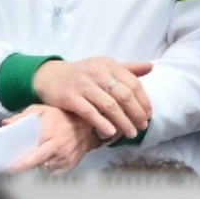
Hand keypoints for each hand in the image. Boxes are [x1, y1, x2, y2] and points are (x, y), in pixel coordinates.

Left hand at [4, 106, 98, 174]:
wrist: (89, 124)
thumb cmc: (63, 116)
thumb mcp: (43, 110)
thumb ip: (24, 116)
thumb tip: (6, 124)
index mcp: (49, 134)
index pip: (30, 155)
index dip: (18, 164)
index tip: (6, 170)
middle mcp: (57, 149)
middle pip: (36, 166)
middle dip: (22, 170)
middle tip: (10, 172)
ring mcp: (64, 159)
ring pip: (43, 172)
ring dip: (34, 170)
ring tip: (28, 165)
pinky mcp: (69, 165)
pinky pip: (53, 174)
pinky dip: (46, 171)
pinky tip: (43, 164)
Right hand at [31, 58, 152, 140]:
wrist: (49, 76)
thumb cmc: (83, 73)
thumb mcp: (104, 66)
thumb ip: (128, 69)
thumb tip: (151, 67)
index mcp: (109, 65)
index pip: (133, 84)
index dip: (144, 101)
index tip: (149, 115)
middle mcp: (98, 73)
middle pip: (124, 96)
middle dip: (137, 113)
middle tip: (143, 127)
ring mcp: (83, 85)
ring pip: (109, 106)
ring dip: (123, 122)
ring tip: (130, 133)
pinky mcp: (70, 97)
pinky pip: (90, 112)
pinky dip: (102, 123)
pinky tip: (111, 132)